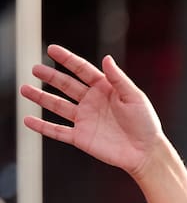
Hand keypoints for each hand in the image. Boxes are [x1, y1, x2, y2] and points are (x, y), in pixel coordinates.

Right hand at [20, 44, 162, 176]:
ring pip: (57, 106)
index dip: (67, 60)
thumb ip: (119, 79)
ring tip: (24, 89)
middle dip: (50, 76)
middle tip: (35, 69)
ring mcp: (85, 120)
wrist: (146, 153)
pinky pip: (57, 131)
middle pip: (66, 85)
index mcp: (105, 89)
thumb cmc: (146, 124)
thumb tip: (106, 58)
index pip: (82, 70)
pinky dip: (42, 127)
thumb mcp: (135, 97)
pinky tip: (28, 120)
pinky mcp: (81, 138)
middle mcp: (92, 102)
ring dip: (40, 98)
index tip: (52, 49)